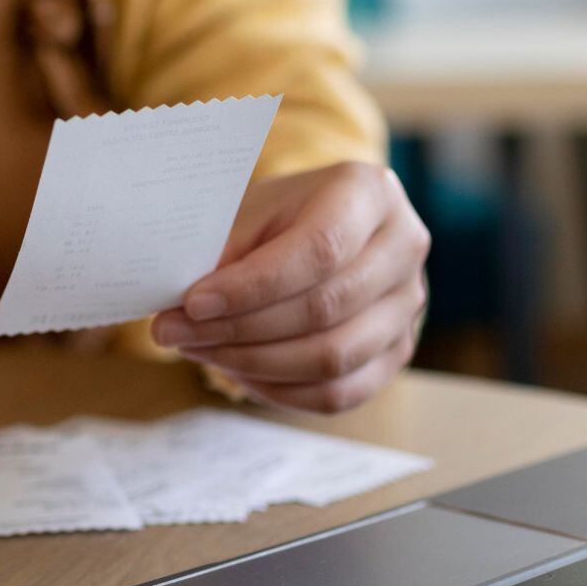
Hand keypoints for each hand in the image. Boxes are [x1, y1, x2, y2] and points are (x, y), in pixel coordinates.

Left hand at [151, 162, 428, 411]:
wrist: (321, 225)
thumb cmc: (280, 216)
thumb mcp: (251, 212)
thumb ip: (226, 252)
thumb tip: (182, 308)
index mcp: (370, 192)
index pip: (319, 250)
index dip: (252, 286)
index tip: (192, 302)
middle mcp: (404, 246)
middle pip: (325, 308)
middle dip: (239, 328)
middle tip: (176, 332)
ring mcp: (409, 304)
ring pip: (332, 358)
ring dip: (253, 363)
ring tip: (199, 349)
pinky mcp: (398, 350)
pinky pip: (339, 393)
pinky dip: (280, 390)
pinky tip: (238, 371)